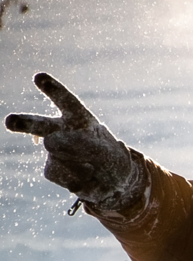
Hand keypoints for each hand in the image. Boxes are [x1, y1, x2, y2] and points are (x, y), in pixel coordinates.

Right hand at [6, 72, 145, 213]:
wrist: (114, 183)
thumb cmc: (112, 159)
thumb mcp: (108, 150)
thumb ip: (83, 144)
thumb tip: (47, 141)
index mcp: (79, 118)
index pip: (67, 101)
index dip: (54, 89)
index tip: (39, 77)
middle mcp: (62, 129)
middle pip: (41, 124)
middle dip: (26, 123)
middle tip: (10, 122)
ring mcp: (54, 149)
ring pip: (55, 153)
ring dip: (73, 160)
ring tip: (91, 166)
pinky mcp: (52, 168)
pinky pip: (58, 172)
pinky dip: (75, 178)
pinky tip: (86, 176)